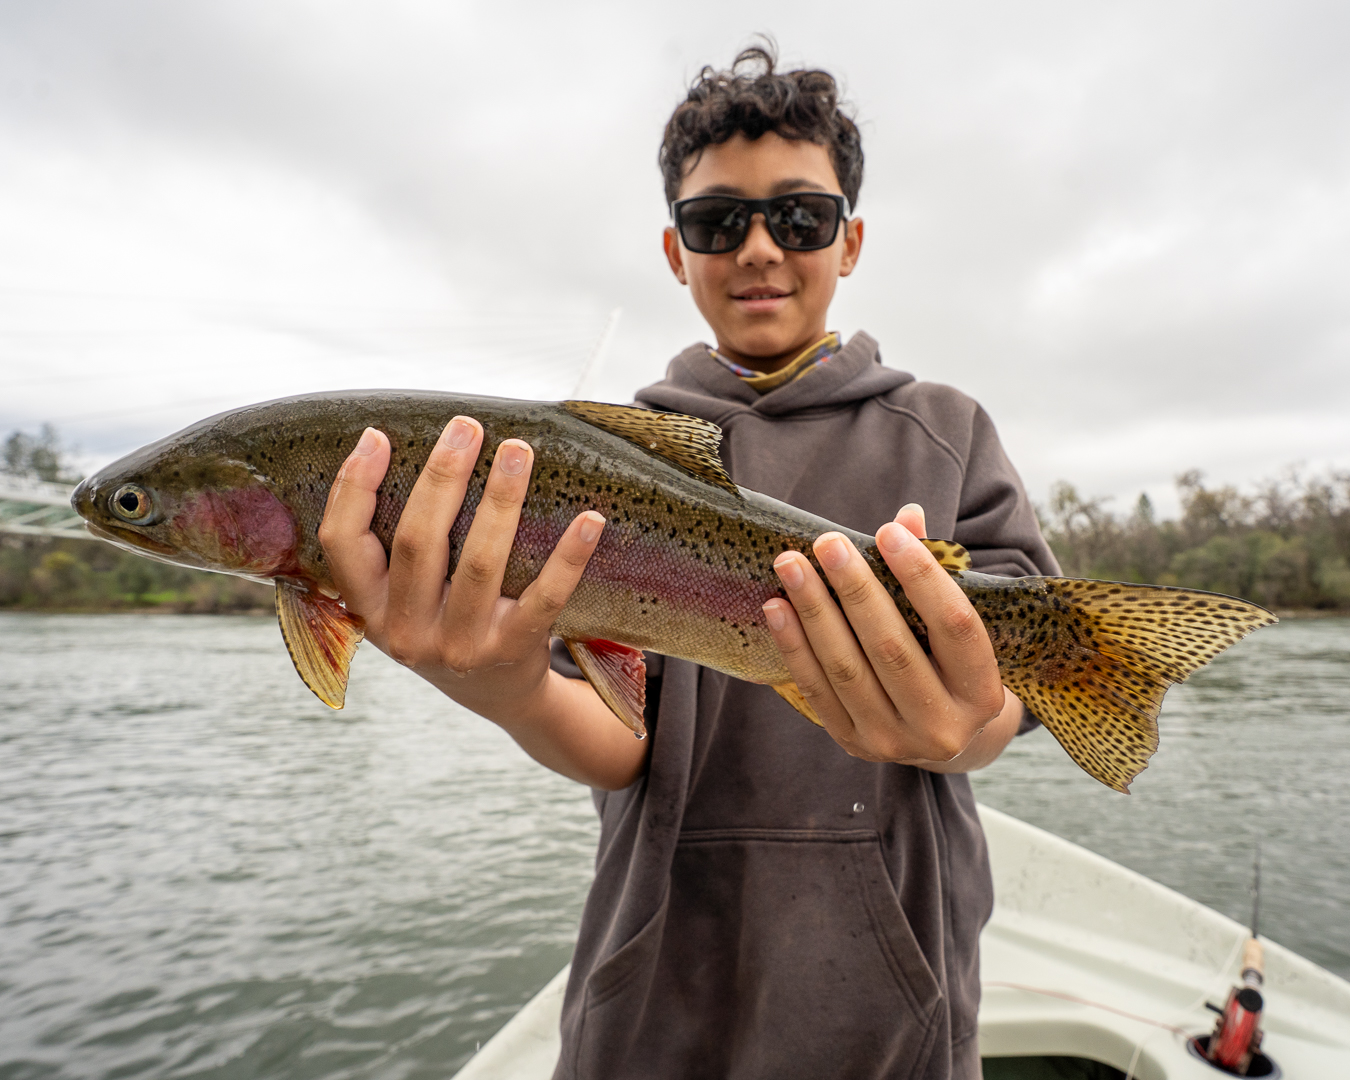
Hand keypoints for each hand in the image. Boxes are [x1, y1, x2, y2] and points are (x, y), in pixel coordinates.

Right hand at [316, 417, 651, 793]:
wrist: (498, 693)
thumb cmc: (445, 621)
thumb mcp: (403, 597)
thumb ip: (392, 542)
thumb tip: (391, 443)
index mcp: (369, 610)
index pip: (341, 543)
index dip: (353, 487)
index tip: (378, 436)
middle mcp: (407, 633)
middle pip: (417, 542)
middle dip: (441, 476)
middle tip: (466, 427)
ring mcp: (460, 647)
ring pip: (479, 562)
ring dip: (500, 500)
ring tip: (518, 451)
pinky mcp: (514, 652)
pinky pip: (545, 597)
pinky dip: (568, 556)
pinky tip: (589, 519)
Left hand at [761, 504, 1019, 768]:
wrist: (939, 735)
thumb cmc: (948, 664)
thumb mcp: (954, 627)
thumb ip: (934, 572)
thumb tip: (907, 516)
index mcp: (982, 692)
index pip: (954, 625)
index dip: (921, 575)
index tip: (887, 531)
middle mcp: (942, 726)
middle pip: (892, 647)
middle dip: (855, 589)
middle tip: (828, 543)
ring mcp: (895, 741)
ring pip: (848, 669)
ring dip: (815, 611)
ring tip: (792, 566)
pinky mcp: (854, 744)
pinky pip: (817, 689)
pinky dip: (794, 645)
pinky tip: (777, 607)